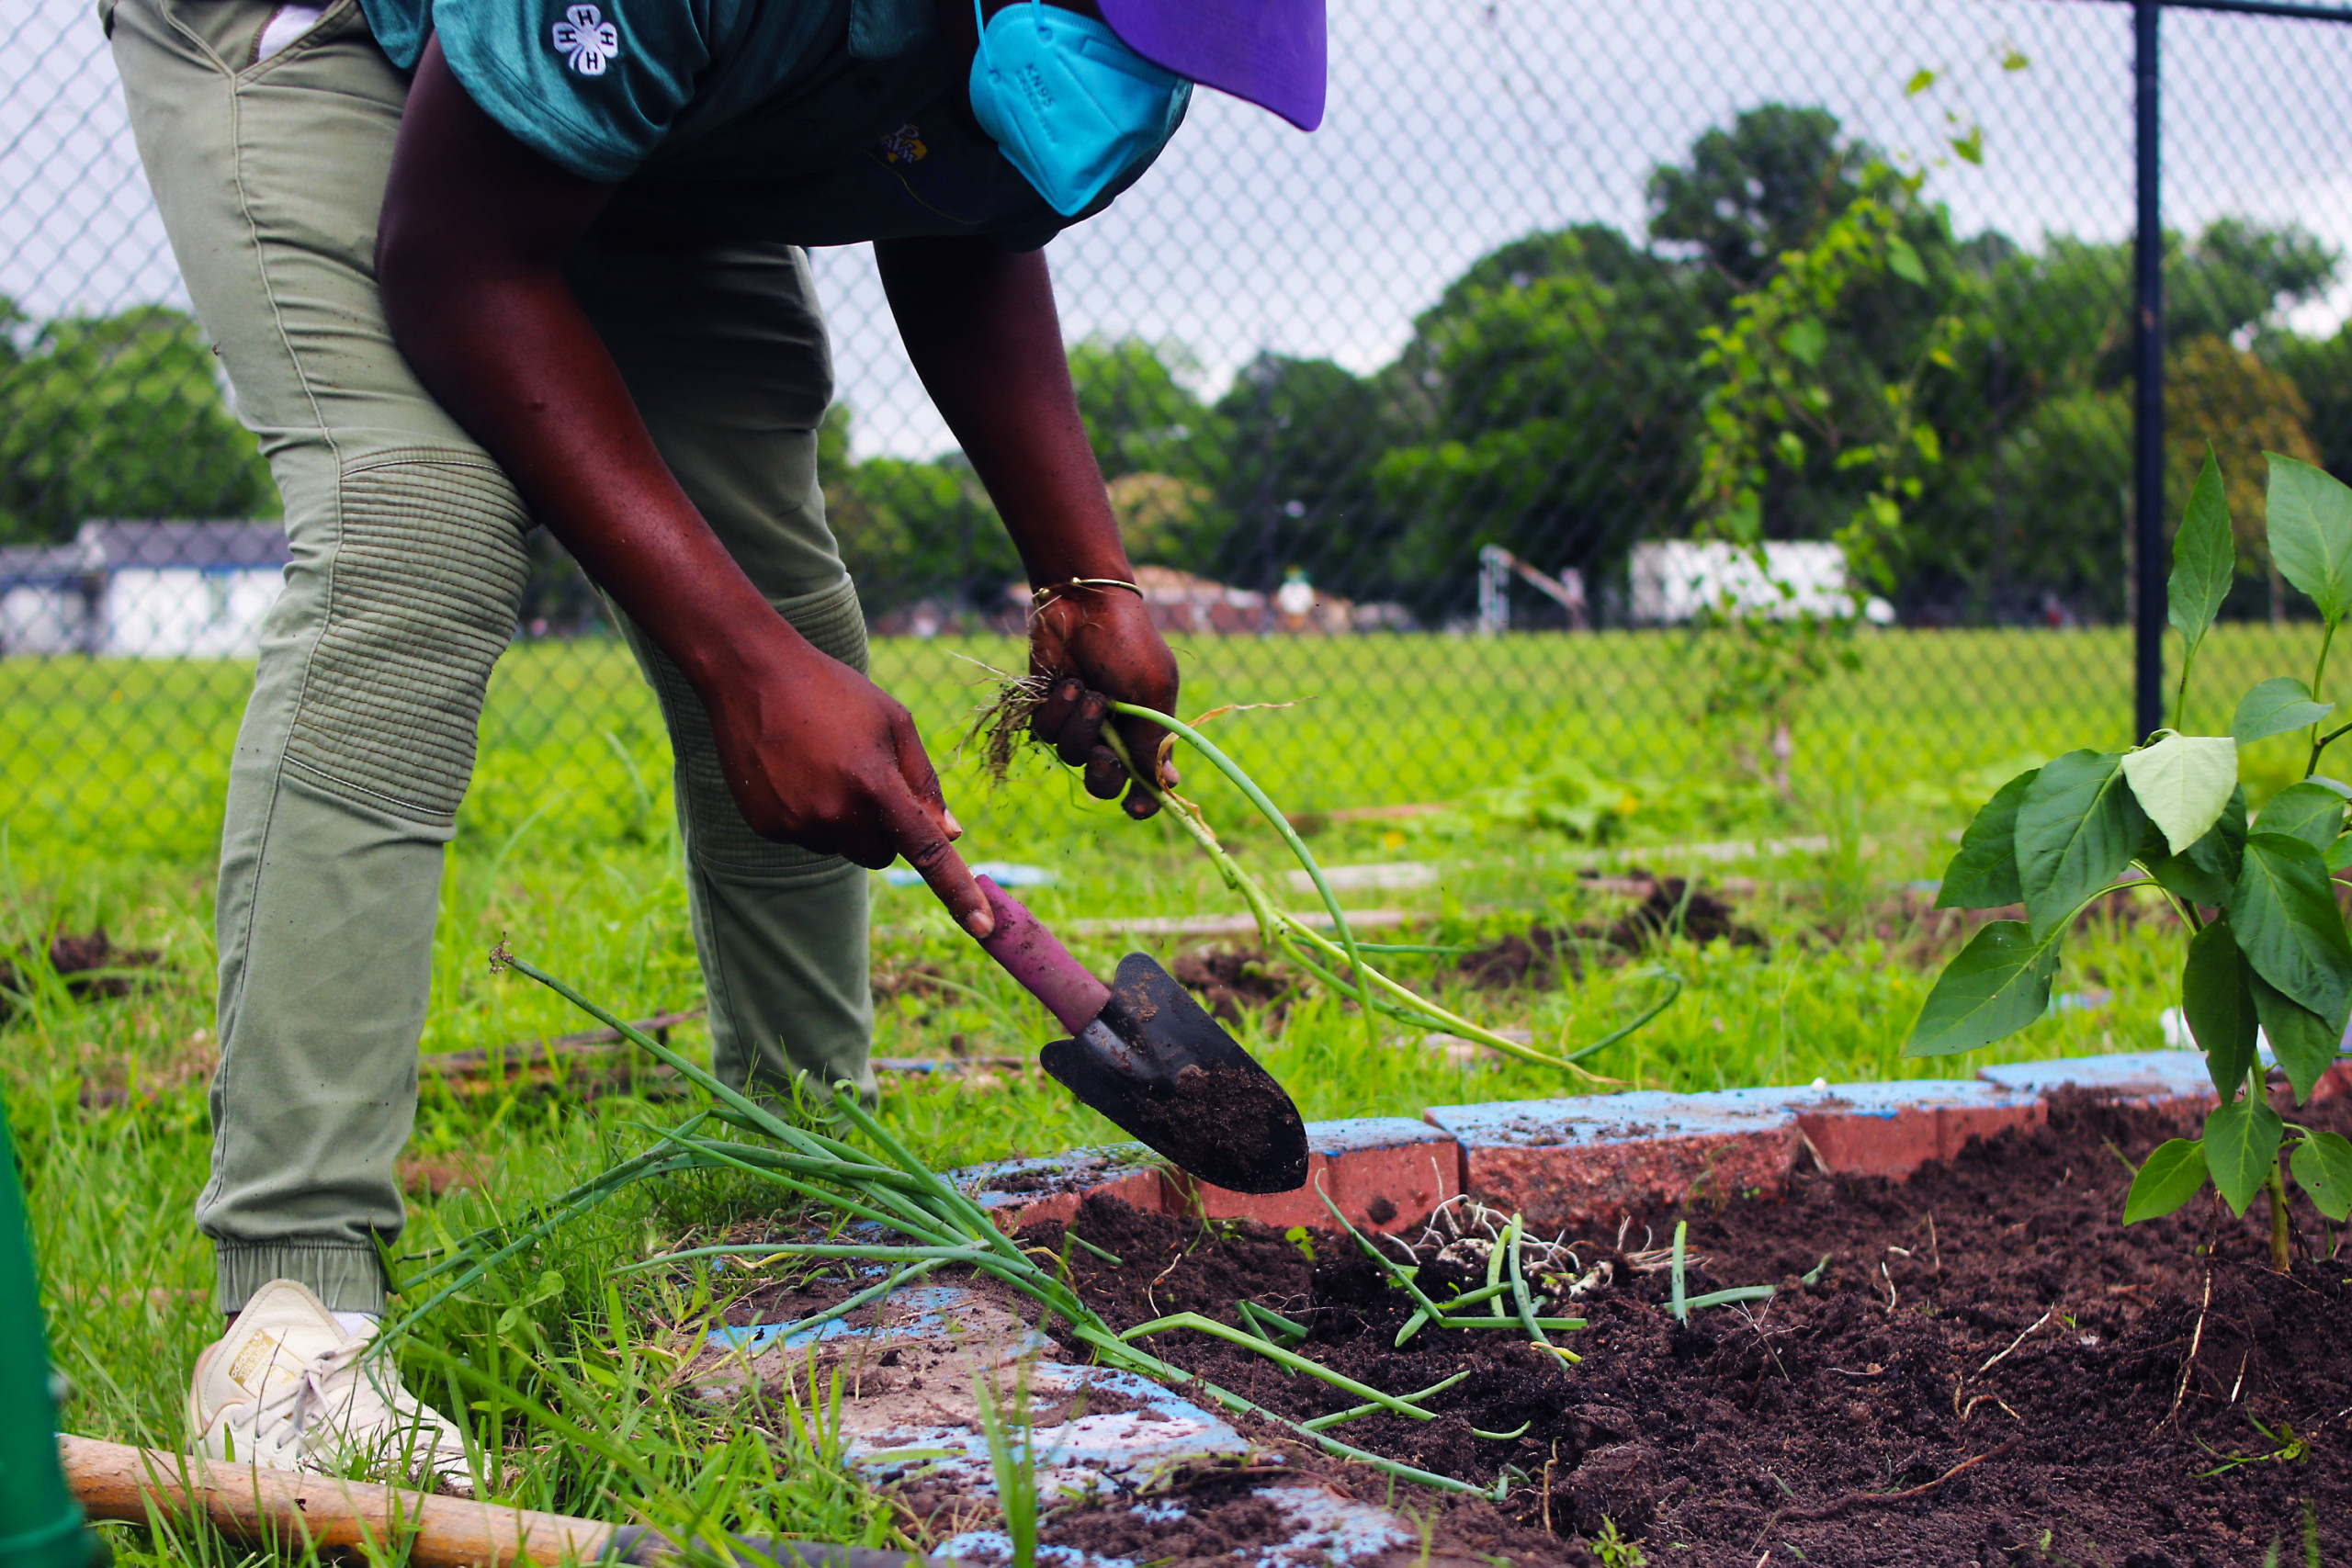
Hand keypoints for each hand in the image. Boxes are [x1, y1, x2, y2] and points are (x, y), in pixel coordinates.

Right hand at [704, 632, 990, 935]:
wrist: (751, 674)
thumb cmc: (833, 692)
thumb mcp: (893, 721)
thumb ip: (923, 782)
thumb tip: (950, 833)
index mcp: (875, 784)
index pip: (926, 850)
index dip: (958, 891)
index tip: (983, 928)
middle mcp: (835, 812)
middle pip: (881, 855)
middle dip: (883, 831)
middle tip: (863, 778)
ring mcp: (797, 823)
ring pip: (843, 848)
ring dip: (843, 821)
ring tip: (821, 764)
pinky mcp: (768, 827)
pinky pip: (807, 839)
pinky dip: (809, 816)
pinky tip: (794, 772)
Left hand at [1028, 585, 1180, 818]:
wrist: (1084, 602)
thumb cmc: (1129, 642)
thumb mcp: (1151, 691)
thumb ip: (1153, 740)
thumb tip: (1167, 783)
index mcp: (1146, 731)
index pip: (1147, 783)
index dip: (1142, 802)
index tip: (1135, 809)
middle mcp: (1112, 733)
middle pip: (1104, 782)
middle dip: (1102, 772)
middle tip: (1103, 751)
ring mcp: (1079, 722)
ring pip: (1071, 755)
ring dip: (1078, 725)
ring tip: (1084, 688)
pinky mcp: (1049, 709)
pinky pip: (1046, 733)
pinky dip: (1055, 711)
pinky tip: (1064, 682)